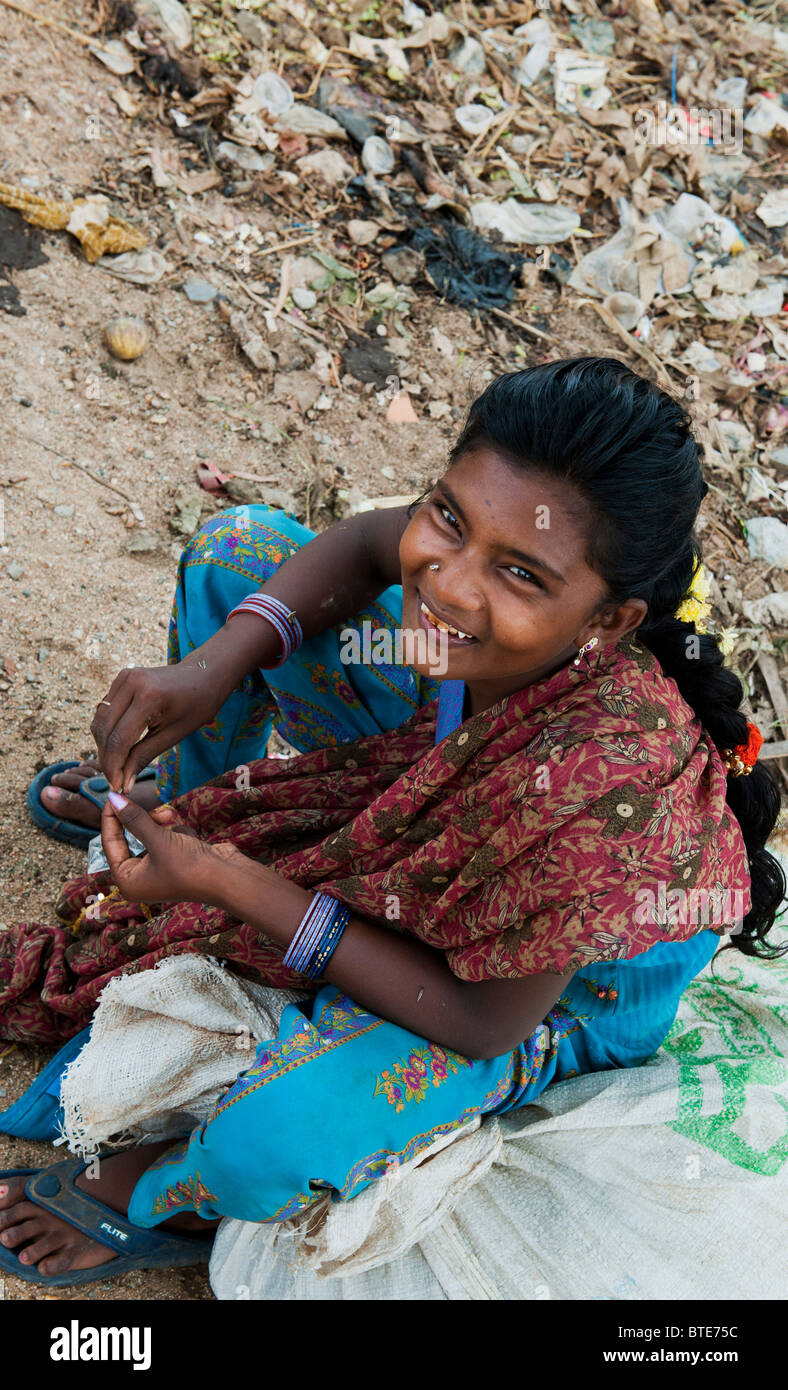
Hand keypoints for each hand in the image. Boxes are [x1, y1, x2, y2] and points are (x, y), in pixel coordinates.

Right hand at [90, 660, 226, 794]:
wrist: (204, 675)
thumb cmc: (196, 706)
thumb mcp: (173, 735)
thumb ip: (143, 757)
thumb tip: (122, 785)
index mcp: (149, 697)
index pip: (119, 739)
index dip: (114, 766)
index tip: (116, 786)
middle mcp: (131, 682)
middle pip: (104, 730)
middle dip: (106, 758)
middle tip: (115, 780)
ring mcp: (124, 677)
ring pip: (100, 720)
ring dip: (103, 745)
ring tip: (116, 765)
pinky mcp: (121, 677)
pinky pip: (105, 710)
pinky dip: (108, 730)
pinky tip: (118, 746)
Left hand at [100, 794, 249, 906]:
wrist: (228, 878)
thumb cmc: (189, 866)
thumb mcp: (158, 840)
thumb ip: (135, 819)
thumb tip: (113, 799)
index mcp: (127, 881)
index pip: (109, 844)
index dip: (111, 817)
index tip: (113, 794)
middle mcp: (139, 878)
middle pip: (128, 838)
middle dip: (139, 820)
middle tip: (138, 799)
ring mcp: (157, 870)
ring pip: (147, 835)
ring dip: (157, 823)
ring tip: (168, 815)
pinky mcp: (174, 861)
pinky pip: (164, 839)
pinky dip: (172, 832)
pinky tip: (185, 834)